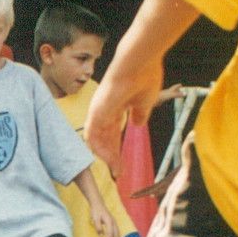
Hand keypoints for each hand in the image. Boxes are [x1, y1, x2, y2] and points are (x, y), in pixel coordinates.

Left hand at [85, 61, 164, 179]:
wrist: (140, 63)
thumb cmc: (144, 77)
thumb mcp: (144, 102)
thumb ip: (139, 114)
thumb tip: (138, 125)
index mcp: (117, 105)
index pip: (113, 131)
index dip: (117, 147)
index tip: (123, 162)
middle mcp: (105, 109)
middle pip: (105, 138)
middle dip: (111, 156)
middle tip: (118, 173)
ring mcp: (99, 110)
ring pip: (97, 139)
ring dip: (106, 156)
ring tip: (116, 170)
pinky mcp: (96, 111)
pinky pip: (93, 135)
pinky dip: (99, 149)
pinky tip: (109, 160)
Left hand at [91, 205, 118, 236]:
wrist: (98, 204)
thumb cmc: (96, 211)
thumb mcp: (95, 218)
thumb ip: (98, 226)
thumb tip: (100, 235)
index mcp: (109, 221)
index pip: (110, 233)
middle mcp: (114, 223)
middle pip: (116, 235)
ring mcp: (114, 223)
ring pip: (118, 234)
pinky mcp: (113, 224)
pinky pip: (117, 233)